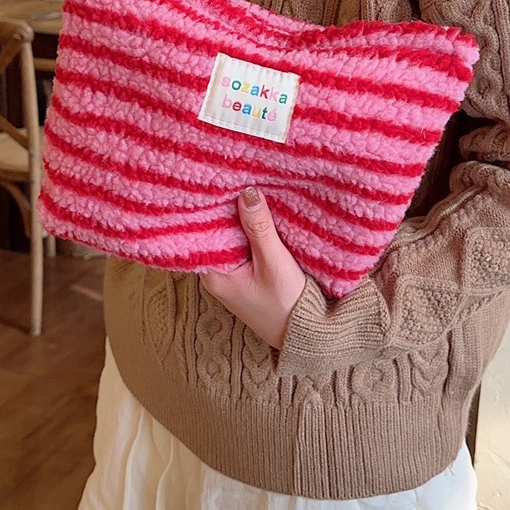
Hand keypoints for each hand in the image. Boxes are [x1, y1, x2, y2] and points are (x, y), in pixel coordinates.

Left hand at [200, 187, 305, 349]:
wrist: (306, 336)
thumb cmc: (287, 305)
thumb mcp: (275, 264)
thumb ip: (259, 229)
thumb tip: (247, 193)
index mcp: (213, 274)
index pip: (204, 231)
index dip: (212, 205)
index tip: (219, 178)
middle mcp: (216, 274)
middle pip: (217, 231)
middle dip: (228, 207)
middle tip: (235, 174)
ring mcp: (231, 274)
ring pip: (232, 237)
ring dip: (241, 217)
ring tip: (247, 185)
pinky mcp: (247, 274)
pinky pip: (244, 245)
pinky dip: (251, 230)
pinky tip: (260, 211)